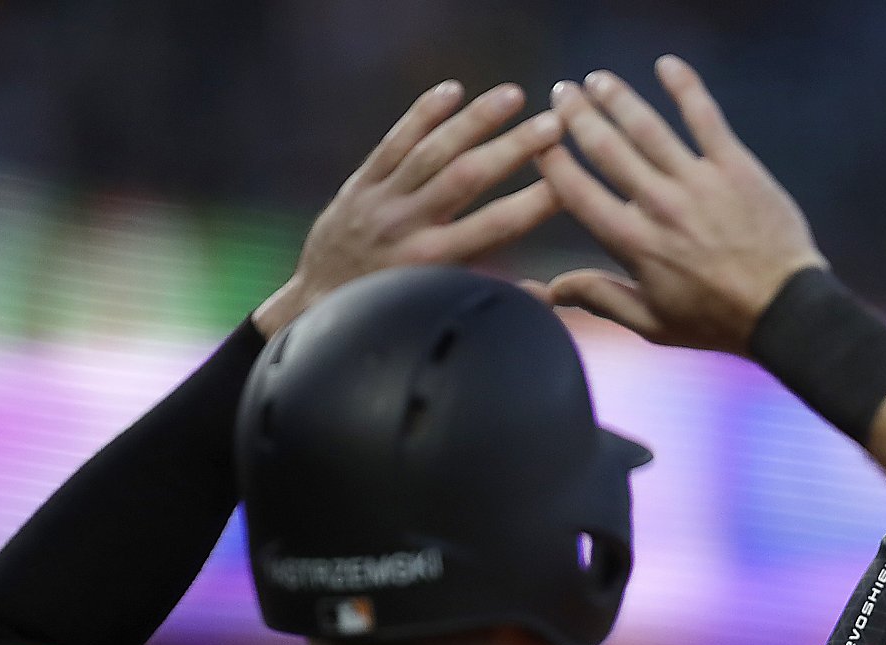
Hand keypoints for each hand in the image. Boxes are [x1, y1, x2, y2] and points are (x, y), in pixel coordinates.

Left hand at [253, 82, 563, 336]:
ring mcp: (381, 201)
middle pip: (468, 177)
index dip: (536, 203)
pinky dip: (423, 115)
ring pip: (433, 151)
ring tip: (514, 95)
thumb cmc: (391, 314)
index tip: (570, 183)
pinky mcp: (360, 185)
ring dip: (476, 120)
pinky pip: (394, 142)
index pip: (496, 227)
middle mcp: (408, 227)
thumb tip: (551, 296)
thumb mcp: (440, 310)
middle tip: (553, 126)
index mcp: (435, 264)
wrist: (315, 305)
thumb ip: (494, 298)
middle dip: (514, 149)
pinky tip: (452, 90)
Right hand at [534, 57, 826, 352]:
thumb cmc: (717, 321)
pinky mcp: (735, 167)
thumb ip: (601, 298)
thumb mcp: (653, 323)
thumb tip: (551, 290)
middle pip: (606, 149)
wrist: (784, 310)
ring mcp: (698, 182)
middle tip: (563, 93)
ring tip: (598, 79)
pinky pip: (705, 118)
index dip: (553, 162)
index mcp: (634, 243)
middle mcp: (659, 206)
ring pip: (647, 128)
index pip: (577, 192)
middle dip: (578, 116)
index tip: (540, 141)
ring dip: (618, 98)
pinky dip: (685, 87)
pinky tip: (667, 65)